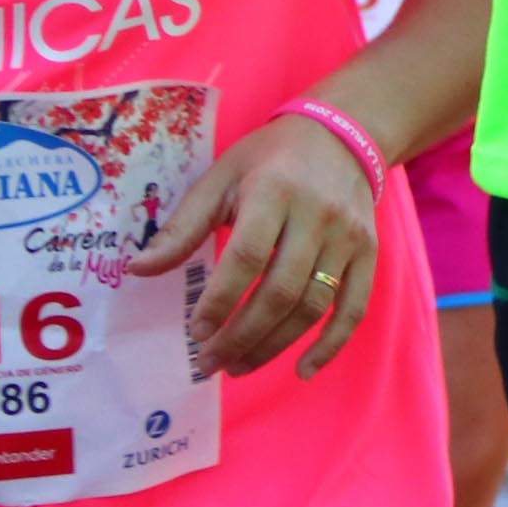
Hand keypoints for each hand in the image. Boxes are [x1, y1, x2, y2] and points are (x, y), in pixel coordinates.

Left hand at [125, 108, 382, 381]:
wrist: (343, 136)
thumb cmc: (269, 159)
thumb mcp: (220, 179)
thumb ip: (183, 226)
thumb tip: (138, 271)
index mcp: (274, 192)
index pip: (247, 257)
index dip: (220, 301)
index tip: (195, 332)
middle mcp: (317, 216)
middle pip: (280, 290)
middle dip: (241, 335)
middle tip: (210, 362)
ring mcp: (348, 237)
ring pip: (313, 305)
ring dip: (274, 345)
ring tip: (238, 365)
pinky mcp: (369, 252)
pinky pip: (354, 306)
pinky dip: (331, 343)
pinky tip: (303, 370)